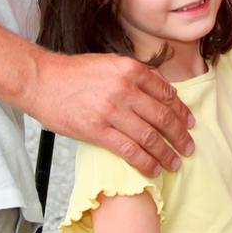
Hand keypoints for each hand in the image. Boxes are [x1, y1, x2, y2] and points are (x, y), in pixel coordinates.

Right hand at [28, 50, 194, 176]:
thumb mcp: (110, 63)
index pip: (166, 93)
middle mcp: (124, 89)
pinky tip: (154, 169)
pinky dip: (146, 162)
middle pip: (163, 116)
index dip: (182, 111)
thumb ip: (135, 75)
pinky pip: (129, 150)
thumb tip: (161, 90)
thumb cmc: (74, 73)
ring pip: (150, 136)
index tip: (190, 122)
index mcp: (130, 69)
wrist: (42, 81)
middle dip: (180, 135)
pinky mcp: (97, 131)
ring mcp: (111, 111)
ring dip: (167, 153)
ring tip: (175, 163)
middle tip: (189, 147)